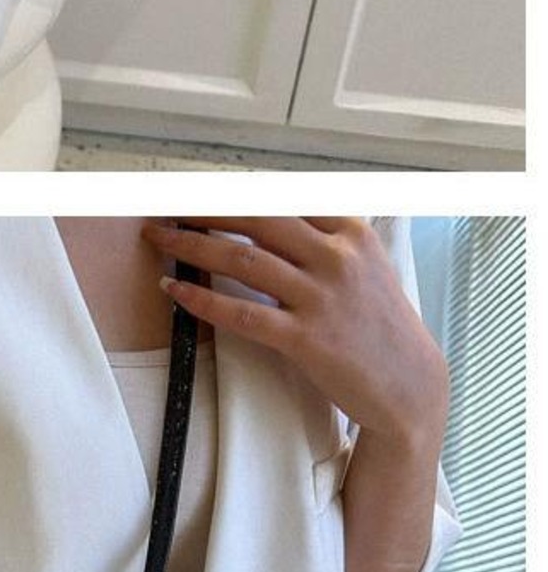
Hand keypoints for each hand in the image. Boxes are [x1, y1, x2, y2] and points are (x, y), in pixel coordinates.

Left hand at [144, 215, 447, 460]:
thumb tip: (275, 210)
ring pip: (242, 260)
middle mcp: (337, 258)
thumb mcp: (368, 264)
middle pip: (256, 219)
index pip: (283, 197)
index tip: (201, 184)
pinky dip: (202, 299)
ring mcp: (321, 299)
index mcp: (352, 232)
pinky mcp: (306, 339)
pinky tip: (174, 290)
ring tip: (160, 238)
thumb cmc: (383, 325)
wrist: (410, 387)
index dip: (236, 189)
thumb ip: (328, 236)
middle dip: (205, 208)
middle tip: (169, 204)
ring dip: (192, 245)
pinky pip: (242, 313)